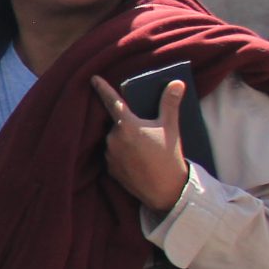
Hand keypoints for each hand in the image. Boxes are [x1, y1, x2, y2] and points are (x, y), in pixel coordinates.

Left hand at [91, 75, 190, 212]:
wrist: (165, 190)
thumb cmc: (168, 155)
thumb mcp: (171, 127)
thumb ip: (170, 103)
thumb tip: (177, 83)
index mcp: (127, 124)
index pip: (111, 101)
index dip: (102, 88)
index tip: (92, 78)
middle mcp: (113, 138)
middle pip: (116, 124)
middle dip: (127, 124)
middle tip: (144, 132)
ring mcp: (109, 154)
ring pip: (114, 140)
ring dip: (124, 140)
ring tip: (143, 148)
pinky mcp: (109, 169)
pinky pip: (113, 155)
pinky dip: (121, 154)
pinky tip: (136, 159)